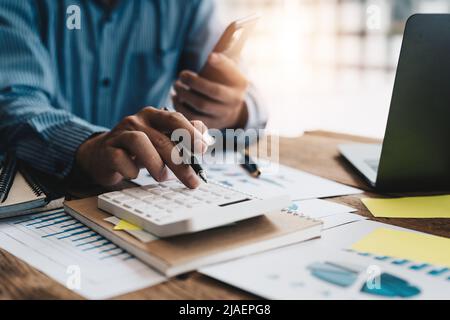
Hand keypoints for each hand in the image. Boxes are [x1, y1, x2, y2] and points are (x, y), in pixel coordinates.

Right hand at [75, 107, 207, 187]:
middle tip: (193, 181)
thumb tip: (207, 141)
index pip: (175, 119)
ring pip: (140, 143)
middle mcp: (136, 121)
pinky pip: (120, 159)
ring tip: (162, 177)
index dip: (190, 133)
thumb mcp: (162, 140)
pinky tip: (135, 175)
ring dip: (156, 164)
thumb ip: (184, 138)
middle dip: (180, 163)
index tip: (203, 149)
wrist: (102, 154)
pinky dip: (131, 170)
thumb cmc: (139, 149)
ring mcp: (119, 134)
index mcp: (153, 115)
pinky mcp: (106, 150)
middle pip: (162, 139)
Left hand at [173, 53, 248, 128]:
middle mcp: (234, 102)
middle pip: (212, 91)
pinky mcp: (212, 125)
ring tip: (176, 88)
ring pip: (200, 107)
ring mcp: (223, 115)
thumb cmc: (225, 83)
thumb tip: (211, 57)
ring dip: (183, 96)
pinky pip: (193, 119)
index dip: (220, 64)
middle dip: (193, 82)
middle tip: (181, 76)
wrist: (231, 109)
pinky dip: (181, 109)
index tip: (208, 57)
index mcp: (239, 85)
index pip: (231, 73)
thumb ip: (222, 63)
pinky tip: (176, 99)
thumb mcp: (230, 71)